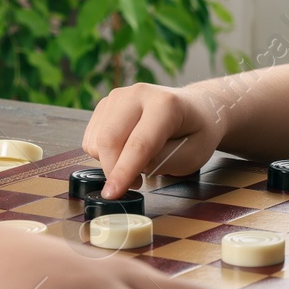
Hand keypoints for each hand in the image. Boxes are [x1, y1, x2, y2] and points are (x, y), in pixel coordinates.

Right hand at [83, 83, 224, 196]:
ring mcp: (119, 96)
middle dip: (113, 171)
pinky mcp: (106, 104)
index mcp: (165, 104)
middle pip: (109, 139)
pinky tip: (125, 151)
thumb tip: (131, 169)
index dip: (124, 172)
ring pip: (96, 140)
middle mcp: (138, 94)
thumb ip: (162, 162)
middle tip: (135, 184)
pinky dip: (103, 153)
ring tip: (137, 162)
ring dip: (110, 162)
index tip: (112, 194)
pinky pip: (91, 138)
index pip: (139, 143)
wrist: (197, 108)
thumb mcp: (192, 155)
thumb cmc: (197, 133)